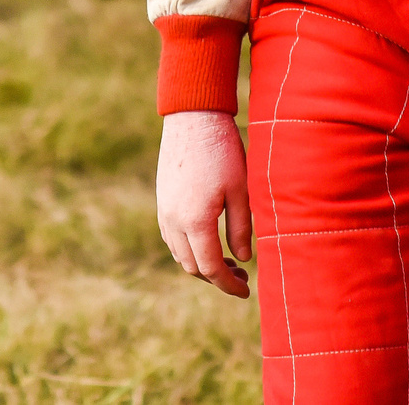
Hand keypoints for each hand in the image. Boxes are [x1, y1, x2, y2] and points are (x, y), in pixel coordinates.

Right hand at [157, 110, 252, 297]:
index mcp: (195, 221)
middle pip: (192, 266)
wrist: (193, 118)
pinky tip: (208, 241)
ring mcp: (164, 211)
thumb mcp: (240, 191)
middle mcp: (174, 221)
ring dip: (201, 264)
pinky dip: (189, 249)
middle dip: (217, 277)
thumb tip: (243, 258)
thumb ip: (241, 228)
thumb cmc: (223, 152)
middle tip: (241, 275)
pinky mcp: (162, 201)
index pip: (211, 268)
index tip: (246, 291)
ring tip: (228, 260)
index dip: (229, 284)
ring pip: (179, 254)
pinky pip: (172, 238)